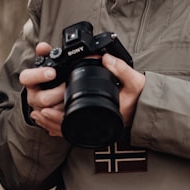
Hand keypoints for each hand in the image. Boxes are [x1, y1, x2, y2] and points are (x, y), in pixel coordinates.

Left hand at [18, 44, 146, 137]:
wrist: (151, 108)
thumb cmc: (143, 97)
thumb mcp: (136, 81)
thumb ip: (121, 69)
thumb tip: (105, 58)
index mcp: (105, 116)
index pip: (77, 121)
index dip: (59, 117)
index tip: (46, 109)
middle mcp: (100, 125)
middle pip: (69, 129)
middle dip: (51, 121)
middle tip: (38, 112)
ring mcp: (98, 127)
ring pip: (71, 132)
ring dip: (54, 125)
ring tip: (39, 117)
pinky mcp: (97, 125)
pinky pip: (77, 131)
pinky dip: (63, 128)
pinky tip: (51, 124)